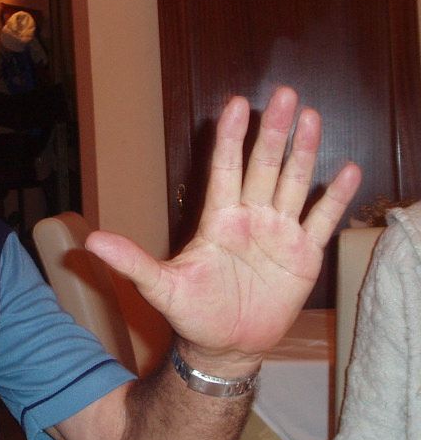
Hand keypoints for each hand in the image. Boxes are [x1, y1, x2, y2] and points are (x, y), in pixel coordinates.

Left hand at [86, 86, 360, 362]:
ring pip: (293, 183)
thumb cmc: (191, 313)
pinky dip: (335, 197)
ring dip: (303, 151)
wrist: (224, 345)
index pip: (225, 169)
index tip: (235, 104)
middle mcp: (250, 217)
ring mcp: (278, 232)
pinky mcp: (303, 254)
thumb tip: (90, 243)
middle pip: (263, 166)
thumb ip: (131, 262)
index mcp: (217, 219)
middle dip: (273, 131)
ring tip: (312, 117)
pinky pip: (321, 220)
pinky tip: (348, 170)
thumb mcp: (160, 287)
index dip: (231, 138)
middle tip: (283, 94)